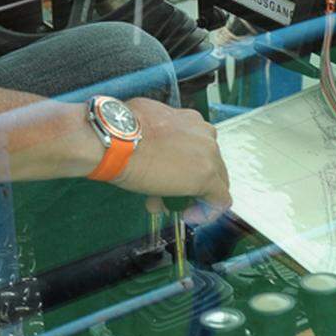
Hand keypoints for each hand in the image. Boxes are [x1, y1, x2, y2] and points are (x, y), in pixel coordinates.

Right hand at [112, 99, 231, 208]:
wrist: (117, 141)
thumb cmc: (120, 133)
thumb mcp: (142, 126)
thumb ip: (155, 139)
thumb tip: (152, 158)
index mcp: (189, 119)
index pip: (197, 148)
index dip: (183, 167)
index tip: (167, 177)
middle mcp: (204, 133)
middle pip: (208, 165)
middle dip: (187, 183)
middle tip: (164, 196)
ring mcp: (210, 155)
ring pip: (215, 182)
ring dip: (192, 196)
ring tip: (166, 205)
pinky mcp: (208, 177)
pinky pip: (219, 200)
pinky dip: (206, 212)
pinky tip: (186, 216)